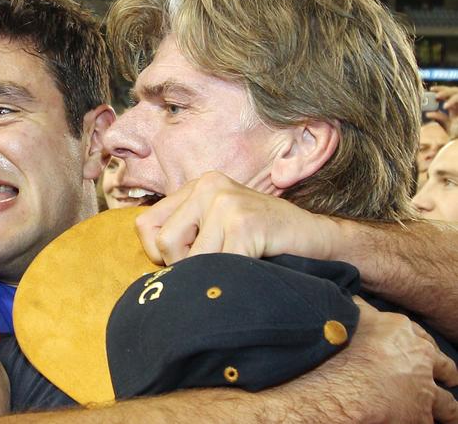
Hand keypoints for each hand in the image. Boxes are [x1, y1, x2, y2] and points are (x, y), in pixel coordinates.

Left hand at [135, 171, 337, 264]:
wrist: (318, 240)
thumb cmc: (264, 241)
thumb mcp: (218, 230)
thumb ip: (185, 235)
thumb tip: (149, 266)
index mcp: (197, 186)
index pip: (146, 225)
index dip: (161, 253)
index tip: (189, 260)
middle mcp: (208, 185)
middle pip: (163, 242)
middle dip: (186, 267)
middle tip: (219, 265)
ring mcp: (226, 201)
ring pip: (190, 258)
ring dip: (212, 275)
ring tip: (238, 265)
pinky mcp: (244, 222)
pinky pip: (218, 266)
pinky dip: (232, 279)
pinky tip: (252, 269)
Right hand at [281, 298, 457, 422]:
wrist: (346, 384)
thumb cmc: (344, 350)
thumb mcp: (350, 317)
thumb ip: (357, 305)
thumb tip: (352, 292)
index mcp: (403, 332)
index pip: (422, 338)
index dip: (425, 345)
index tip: (426, 350)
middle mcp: (421, 357)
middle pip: (443, 366)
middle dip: (446, 373)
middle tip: (450, 378)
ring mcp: (425, 387)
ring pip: (447, 402)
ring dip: (449, 408)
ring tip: (451, 414)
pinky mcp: (422, 414)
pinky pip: (436, 421)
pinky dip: (435, 422)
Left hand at [428, 86, 457, 134]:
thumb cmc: (456, 135)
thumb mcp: (446, 125)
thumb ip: (439, 117)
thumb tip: (428, 113)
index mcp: (454, 108)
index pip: (448, 94)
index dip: (440, 89)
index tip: (430, 89)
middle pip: (453, 91)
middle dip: (443, 89)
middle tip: (432, 91)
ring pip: (457, 92)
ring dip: (447, 92)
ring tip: (437, 96)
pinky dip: (452, 101)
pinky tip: (445, 107)